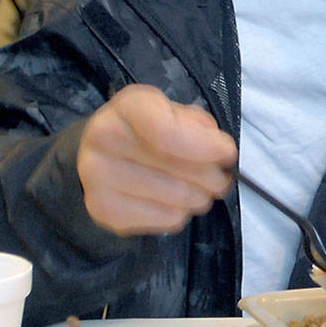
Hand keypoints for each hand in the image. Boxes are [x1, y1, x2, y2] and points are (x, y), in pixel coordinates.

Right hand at [77, 85, 237, 234]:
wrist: (103, 151)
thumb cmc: (147, 129)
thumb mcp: (174, 111)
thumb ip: (199, 125)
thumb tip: (219, 151)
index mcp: (128, 106)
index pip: (168, 134)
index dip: (206, 148)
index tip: (227, 153)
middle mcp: (105, 139)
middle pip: (177, 170)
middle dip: (211, 177)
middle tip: (220, 178)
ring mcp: (98, 178)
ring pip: (175, 200)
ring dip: (199, 198)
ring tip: (201, 191)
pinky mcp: (103, 210)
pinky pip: (163, 219)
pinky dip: (180, 214)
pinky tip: (176, 203)